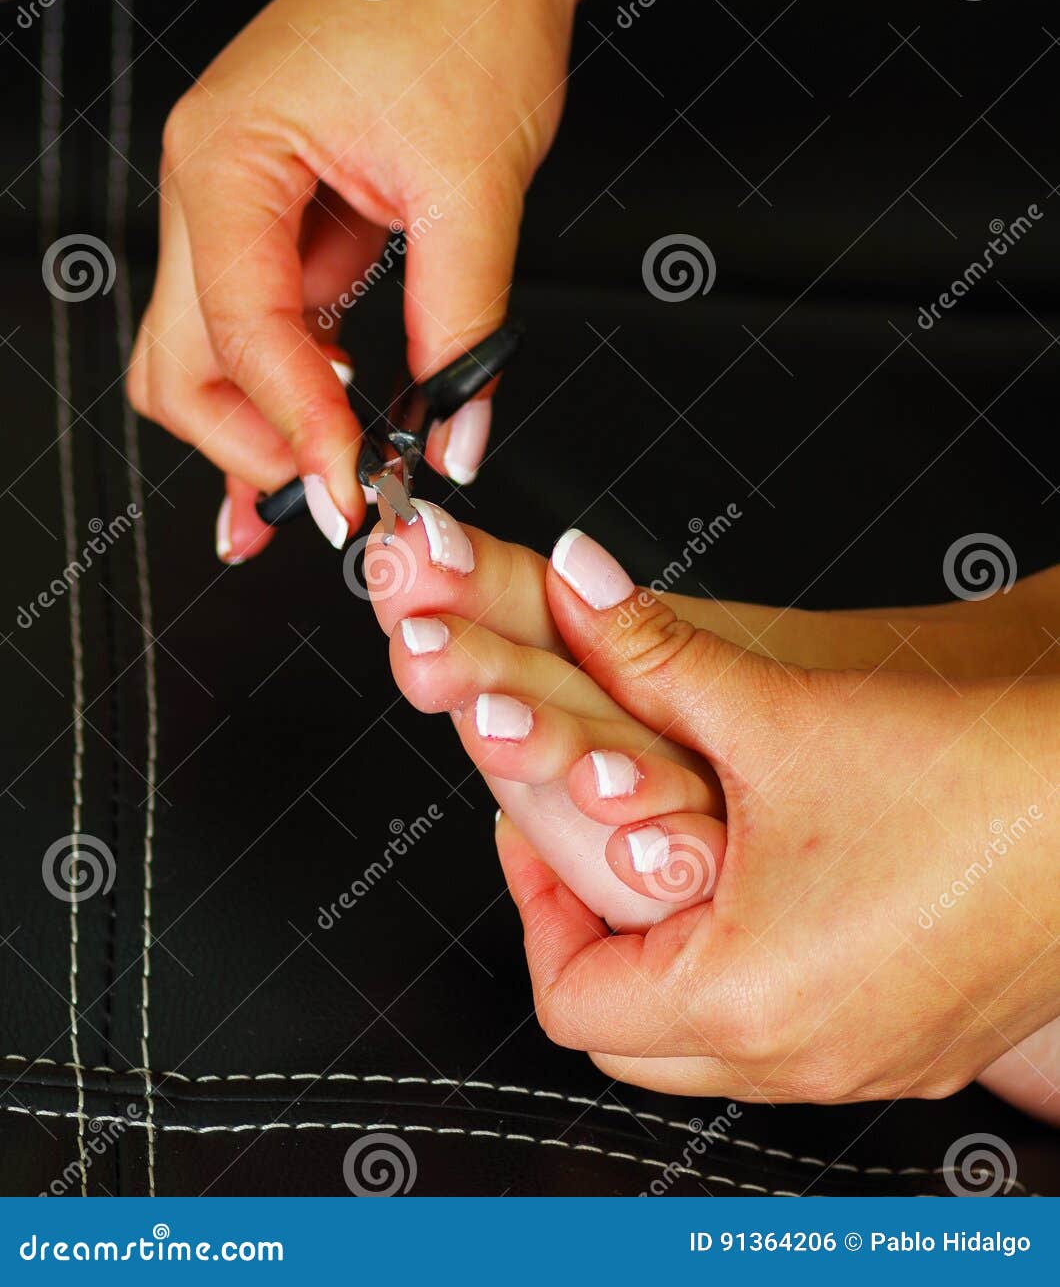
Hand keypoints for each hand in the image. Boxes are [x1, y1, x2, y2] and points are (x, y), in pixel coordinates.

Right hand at [128, 0, 574, 557]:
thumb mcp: (475, 186)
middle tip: (335, 493)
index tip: (356, 493)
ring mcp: (235, 187)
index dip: (296, 429)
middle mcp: (205, 173)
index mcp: (226, 155)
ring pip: (212, 343)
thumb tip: (456, 435)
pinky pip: (265, 307)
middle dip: (248, 440)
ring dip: (270, 410)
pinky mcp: (279, 197)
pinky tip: (350, 407)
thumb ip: (463, 328)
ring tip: (346, 465)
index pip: (240, 333)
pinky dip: (300, 367)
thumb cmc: (466, 2)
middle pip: (180, 358)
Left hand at [497, 547, 1058, 1100]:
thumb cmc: (976, 780)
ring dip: (673, 958)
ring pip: (713, 1046)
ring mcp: (873, 1061)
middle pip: (628, 1041)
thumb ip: (648, 648)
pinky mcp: (924, 1043)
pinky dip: (757, 974)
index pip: (569, 1001)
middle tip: (594, 841)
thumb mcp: (778, 709)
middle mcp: (806, 1057)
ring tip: (678, 851)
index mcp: (745, 997)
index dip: (532, 904)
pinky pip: (797, 1038)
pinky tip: (778, 884)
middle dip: (593, 936)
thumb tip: (571, 580)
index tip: (538, 827)